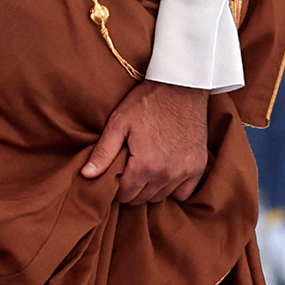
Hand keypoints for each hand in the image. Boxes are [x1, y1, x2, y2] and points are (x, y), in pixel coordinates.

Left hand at [81, 81, 209, 203]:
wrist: (181, 86)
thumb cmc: (146, 103)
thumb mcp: (118, 124)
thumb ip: (103, 153)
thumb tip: (86, 176)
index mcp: (146, 165)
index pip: (126, 194)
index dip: (115, 188)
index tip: (113, 177)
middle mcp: (168, 174)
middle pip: (143, 198)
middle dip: (130, 189)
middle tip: (125, 172)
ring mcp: (186, 171)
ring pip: (161, 196)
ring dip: (149, 189)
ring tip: (142, 170)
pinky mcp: (199, 166)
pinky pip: (183, 193)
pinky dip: (173, 188)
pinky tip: (163, 172)